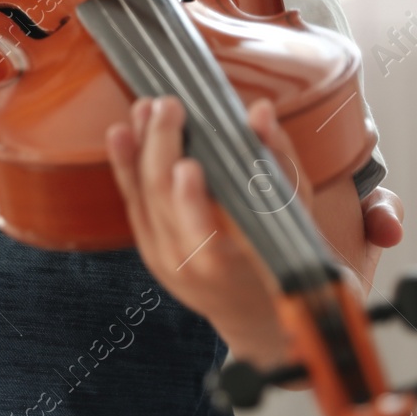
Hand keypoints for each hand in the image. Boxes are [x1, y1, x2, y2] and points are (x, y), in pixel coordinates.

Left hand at [107, 96, 399, 368]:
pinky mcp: (147, 247)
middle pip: (163, 204)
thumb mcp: (293, 212)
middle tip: (170, 105)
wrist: (252, 310)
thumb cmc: (279, 254)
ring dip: (139, 150)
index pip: (203, 236)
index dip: (190, 202)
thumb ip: (278, 158)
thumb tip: (260, 112)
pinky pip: (133, 203)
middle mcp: (188, 266)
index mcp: (231, 266)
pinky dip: (126, 166)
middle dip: (162, 149)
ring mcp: (161, 258)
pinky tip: (123, 134)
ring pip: (142, 199)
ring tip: (145, 108)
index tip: (188, 164)